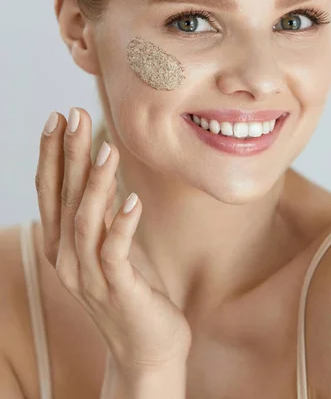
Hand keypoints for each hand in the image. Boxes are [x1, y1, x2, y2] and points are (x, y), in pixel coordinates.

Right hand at [35, 107, 191, 372]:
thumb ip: (100, 210)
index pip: (51, 191)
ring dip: (96, 183)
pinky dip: (123, 225)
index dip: (52, 154)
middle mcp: (67, 259)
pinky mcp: (119, 290)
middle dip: (69, 154)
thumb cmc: (131, 287)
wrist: (146, 348)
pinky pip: (115, 253)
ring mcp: (89, 277)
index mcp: (62, 244)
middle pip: (64, 198)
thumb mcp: (109, 242)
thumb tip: (100, 166)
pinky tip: (134, 200)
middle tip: (75, 115)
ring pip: (86, 222)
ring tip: (108, 148)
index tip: (58, 117)